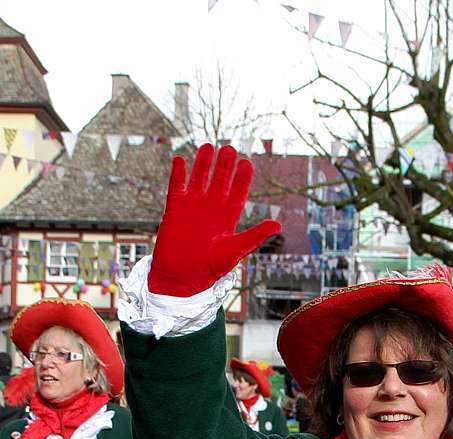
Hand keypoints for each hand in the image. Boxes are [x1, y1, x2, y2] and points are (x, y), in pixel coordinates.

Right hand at [148, 144, 281, 296]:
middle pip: (219, 181)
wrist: (182, 278)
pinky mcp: (174, 210)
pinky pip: (176, 187)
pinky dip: (178, 174)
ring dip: (202, 164)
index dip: (242, 178)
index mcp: (227, 217)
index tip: (247, 163)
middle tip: (229, 148)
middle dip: (224, 165)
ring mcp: (192, 207)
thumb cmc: (210, 268)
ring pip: (199, 179)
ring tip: (208, 146)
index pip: (237, 192)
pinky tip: (180, 160)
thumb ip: (255, 235)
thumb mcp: (236, 250)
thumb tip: (278, 225)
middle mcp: (211, 209)